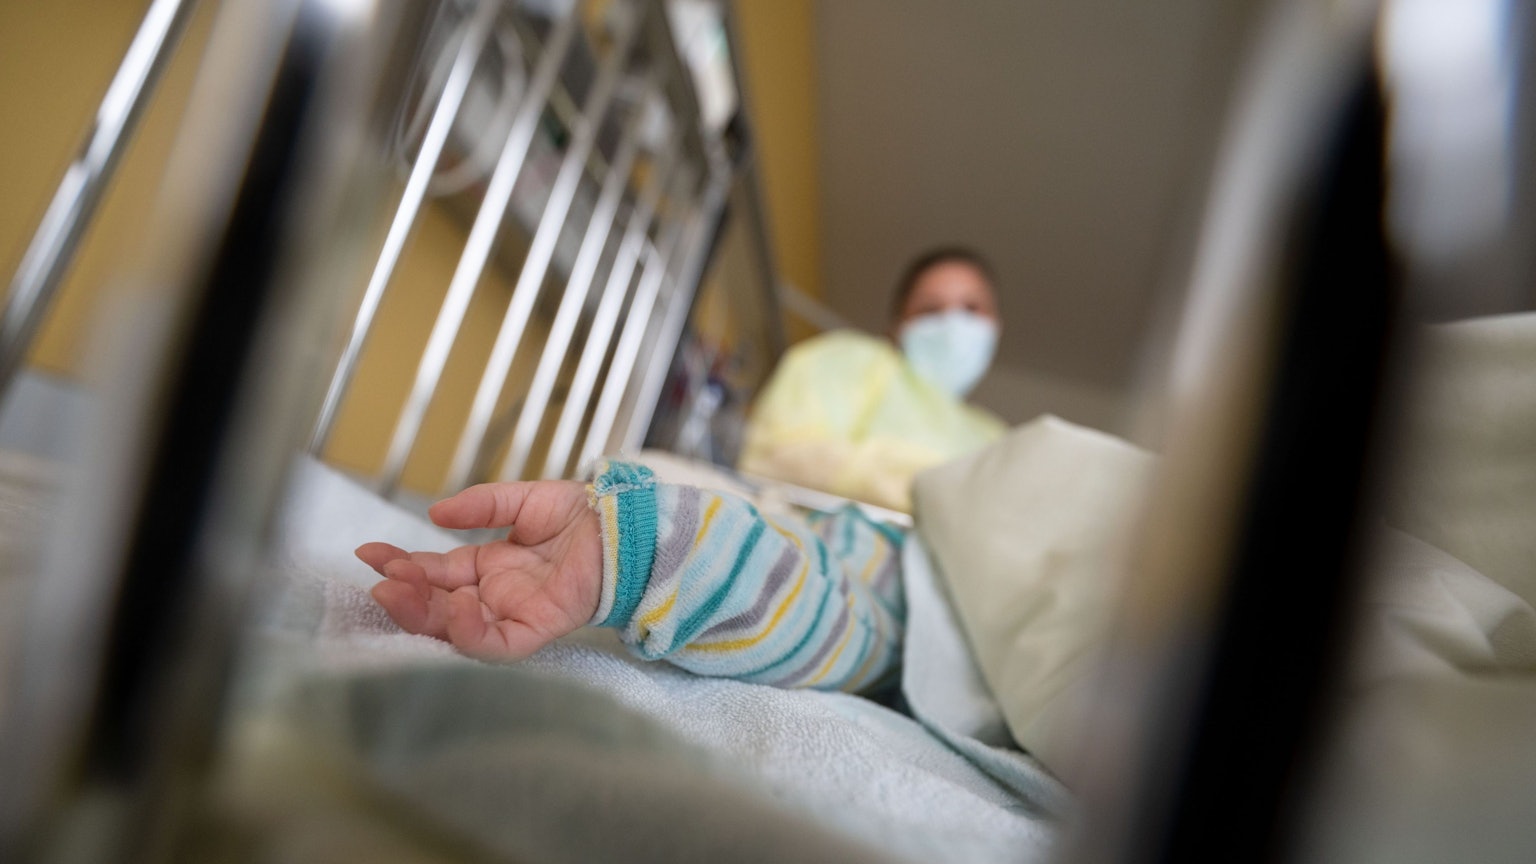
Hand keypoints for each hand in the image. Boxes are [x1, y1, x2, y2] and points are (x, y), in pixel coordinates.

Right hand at [357, 480, 601, 660]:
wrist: (626, 524)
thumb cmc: (582, 514)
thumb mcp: (522, 501)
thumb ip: (482, 506)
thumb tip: (434, 512)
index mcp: (488, 567)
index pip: (434, 573)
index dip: (402, 565)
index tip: (368, 552)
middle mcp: (495, 596)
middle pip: (438, 606)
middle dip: (405, 596)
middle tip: (380, 581)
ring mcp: (514, 614)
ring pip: (458, 630)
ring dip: (425, 615)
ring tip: (399, 591)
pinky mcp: (537, 629)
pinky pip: (497, 643)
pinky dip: (472, 632)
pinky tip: (458, 606)